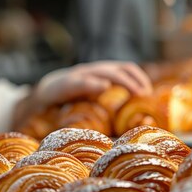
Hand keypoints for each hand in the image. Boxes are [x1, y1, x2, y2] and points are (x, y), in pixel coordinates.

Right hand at [33, 61, 152, 108]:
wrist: (43, 93)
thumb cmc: (71, 101)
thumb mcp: (91, 100)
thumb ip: (107, 105)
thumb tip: (132, 124)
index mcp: (101, 73)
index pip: (126, 68)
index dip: (140, 78)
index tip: (149, 93)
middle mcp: (93, 70)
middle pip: (120, 69)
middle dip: (135, 81)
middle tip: (145, 95)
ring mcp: (80, 75)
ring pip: (105, 72)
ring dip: (123, 80)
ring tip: (135, 91)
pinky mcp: (67, 84)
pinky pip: (82, 81)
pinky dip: (94, 83)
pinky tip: (104, 86)